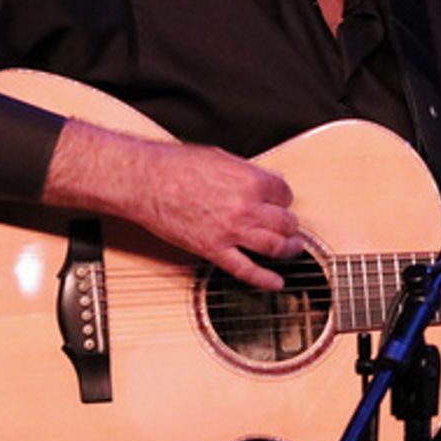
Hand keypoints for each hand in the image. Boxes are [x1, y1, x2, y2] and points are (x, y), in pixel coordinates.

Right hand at [44, 119, 301, 290]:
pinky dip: (265, 279)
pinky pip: (246, 270)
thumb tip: (270, 179)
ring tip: (293, 248)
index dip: (283, 197)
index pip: (285, 193)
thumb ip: (249, 172)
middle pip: (286, 222)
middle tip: (290, 226)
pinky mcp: (213, 251)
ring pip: (274, 246)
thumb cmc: (178, 165)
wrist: (146, 182)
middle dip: (290, 224)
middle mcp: (247, 208)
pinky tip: (276, 282)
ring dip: (289, 249)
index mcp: (251, 181)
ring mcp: (231, 232)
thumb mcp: (221, 158)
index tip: (280, 201)